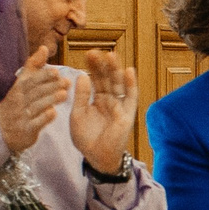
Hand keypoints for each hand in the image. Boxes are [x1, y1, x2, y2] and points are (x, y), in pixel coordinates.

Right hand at [0, 46, 69, 155]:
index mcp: (18, 89)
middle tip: (67, 82)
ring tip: (64, 95)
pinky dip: (44, 118)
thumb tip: (44, 47)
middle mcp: (18, 101)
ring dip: (49, 100)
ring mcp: (21, 116)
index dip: (42, 76)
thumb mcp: (21, 83)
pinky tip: (54, 113)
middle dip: (51, 86)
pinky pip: (35, 123)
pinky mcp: (26, 130)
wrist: (0, 131)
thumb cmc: (16, 103)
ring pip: (36, 106)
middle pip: (34, 92)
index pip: (29, 80)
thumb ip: (34, 66)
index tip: (56, 72)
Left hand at [69, 48, 140, 168]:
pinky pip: (130, 97)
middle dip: (102, 66)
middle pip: (107, 79)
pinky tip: (129, 70)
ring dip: (116, 70)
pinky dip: (131, 84)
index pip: (95, 79)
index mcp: (97, 99)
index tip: (89, 54)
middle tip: (96, 52)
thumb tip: (83, 75)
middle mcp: (110, 100)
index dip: (93, 67)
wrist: (97, 157)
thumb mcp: (78, 115)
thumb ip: (81, 97)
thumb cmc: (86, 138)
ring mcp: (119, 106)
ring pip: (118, 85)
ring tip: (111, 56)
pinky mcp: (128, 114)